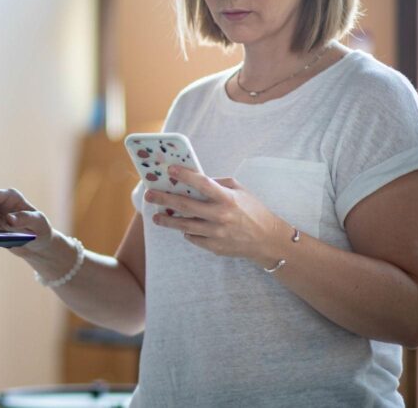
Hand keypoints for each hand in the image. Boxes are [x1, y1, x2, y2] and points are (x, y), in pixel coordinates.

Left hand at [144, 165, 286, 267]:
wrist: (268, 240)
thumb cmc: (253, 211)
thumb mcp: (240, 191)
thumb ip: (218, 183)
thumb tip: (195, 180)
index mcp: (227, 199)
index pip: (202, 183)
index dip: (184, 176)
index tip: (169, 170)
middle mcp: (220, 216)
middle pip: (185, 206)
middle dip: (164, 199)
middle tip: (150, 195)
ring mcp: (216, 234)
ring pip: (184, 225)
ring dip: (167, 221)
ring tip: (156, 217)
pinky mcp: (214, 247)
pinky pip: (193, 237)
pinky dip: (187, 232)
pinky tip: (182, 227)